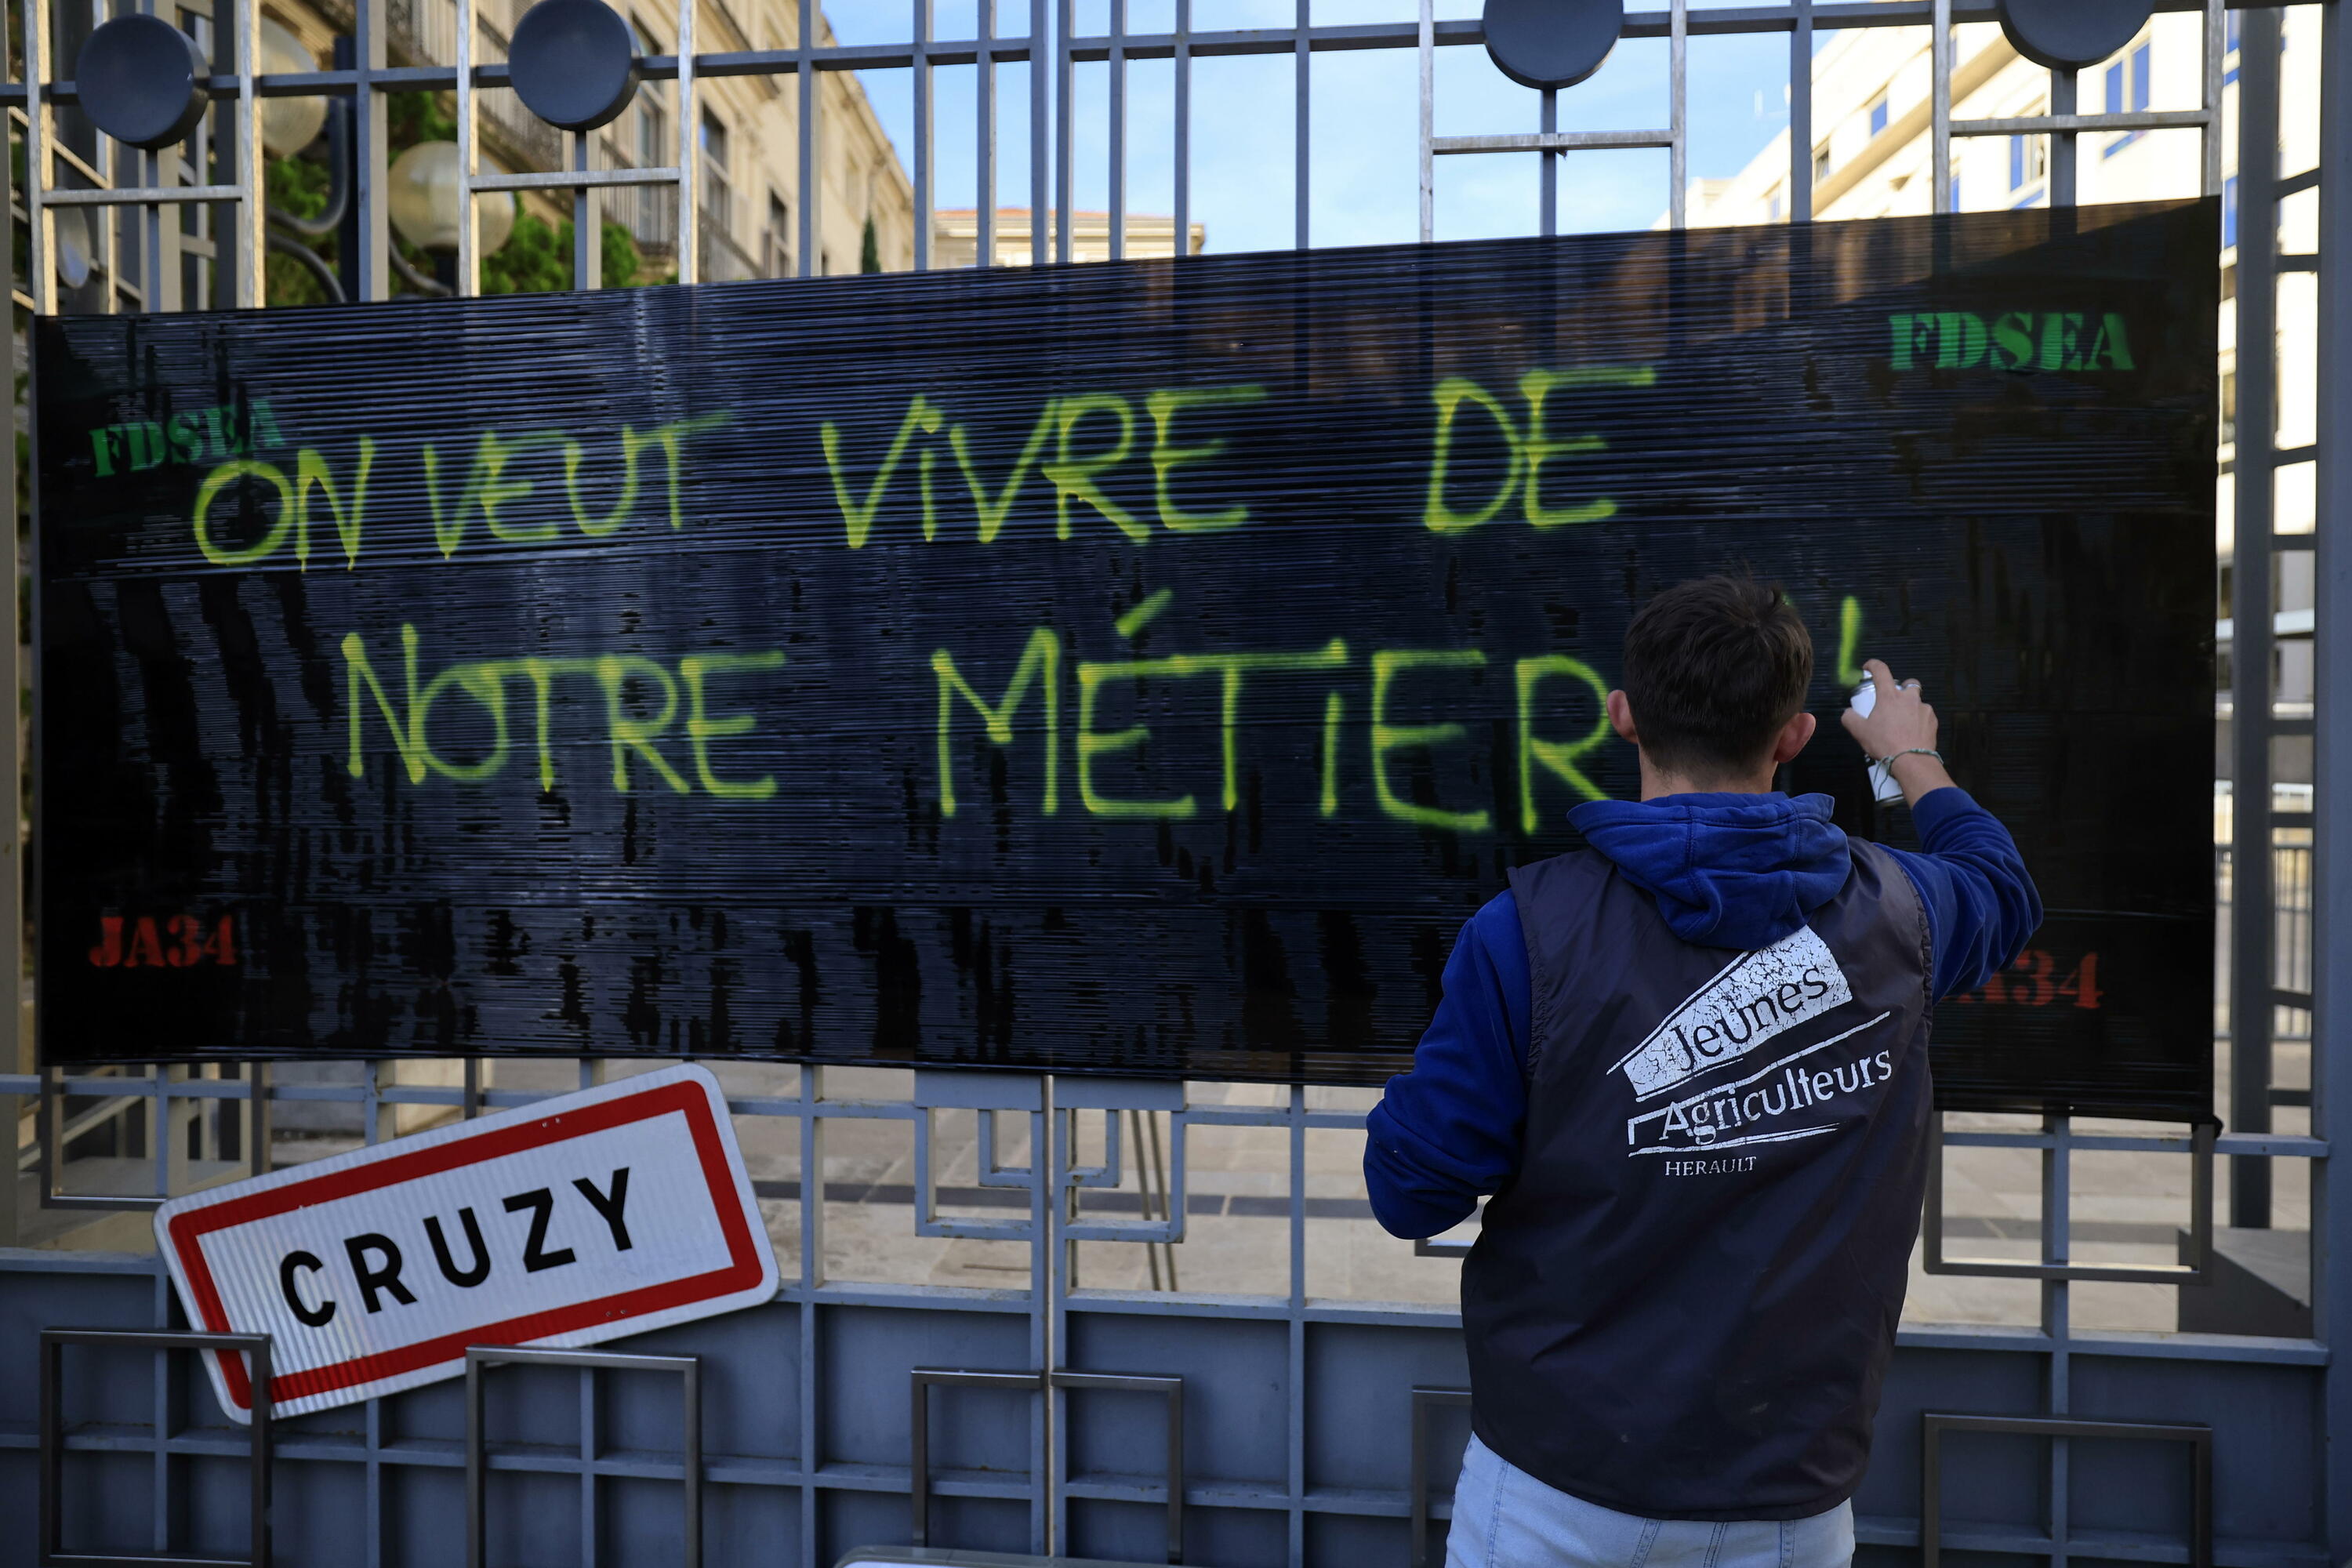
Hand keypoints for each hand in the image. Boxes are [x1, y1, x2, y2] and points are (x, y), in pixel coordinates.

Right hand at [1838, 658, 1953, 805]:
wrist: (1911, 760)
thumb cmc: (1884, 743)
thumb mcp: (1859, 732)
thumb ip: (1850, 718)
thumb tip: (1848, 713)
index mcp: (1889, 696)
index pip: (1881, 671)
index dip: (1873, 665)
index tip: (1868, 668)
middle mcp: (1909, 698)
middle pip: (1908, 683)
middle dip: (1902, 689)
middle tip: (1894, 703)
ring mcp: (1924, 708)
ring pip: (1917, 702)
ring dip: (1911, 708)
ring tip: (1903, 725)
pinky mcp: (1933, 721)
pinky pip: (1925, 716)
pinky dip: (1919, 721)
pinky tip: (1913, 733)